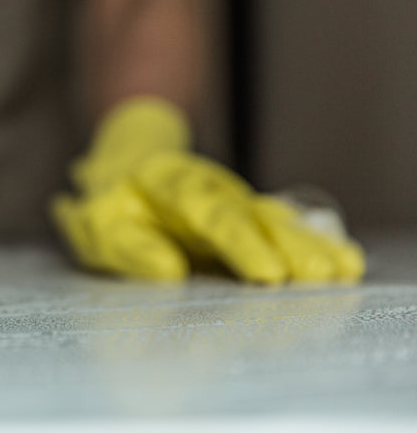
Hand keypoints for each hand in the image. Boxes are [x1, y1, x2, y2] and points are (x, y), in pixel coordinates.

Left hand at [51, 97, 364, 282]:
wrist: (123, 168)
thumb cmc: (108, 206)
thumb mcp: (97, 226)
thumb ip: (130, 247)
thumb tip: (170, 272)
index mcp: (171, 183)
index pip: (209, 211)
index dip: (241, 243)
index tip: (268, 272)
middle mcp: (212, 189)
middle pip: (255, 214)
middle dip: (290, 244)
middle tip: (319, 275)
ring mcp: (235, 201)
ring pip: (276, 220)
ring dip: (309, 245)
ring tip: (343, 269)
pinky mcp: (249, 218)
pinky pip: (284, 229)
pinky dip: (314, 242)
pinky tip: (345, 260)